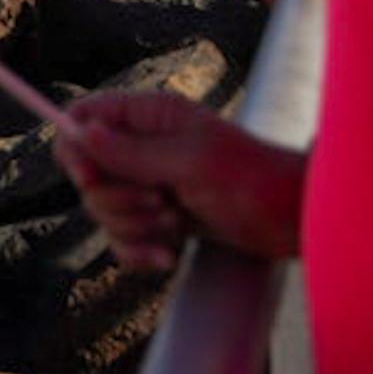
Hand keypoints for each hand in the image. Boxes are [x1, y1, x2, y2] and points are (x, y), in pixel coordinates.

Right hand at [58, 91, 308, 270]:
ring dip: (131, 229)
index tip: (91, 178)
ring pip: (104, 211)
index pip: (84, 118)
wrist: (295, 221)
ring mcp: (151, 185)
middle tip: (159, 203)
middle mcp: (143, 147)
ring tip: (174, 226)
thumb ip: (132, 152)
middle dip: (116, 201)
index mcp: (149, 116)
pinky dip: (139, 253)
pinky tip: (169, 257)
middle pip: (88, 174)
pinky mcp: (161, 220)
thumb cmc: (252, 180)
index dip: (77, 148)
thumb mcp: (190, 163)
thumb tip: (82, 133)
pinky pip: (124, 239)